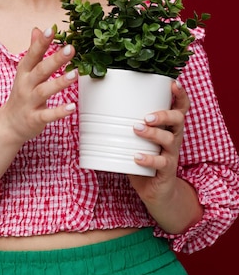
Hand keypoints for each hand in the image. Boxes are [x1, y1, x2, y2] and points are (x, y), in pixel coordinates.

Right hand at [1, 27, 76, 143]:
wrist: (9, 124)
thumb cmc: (21, 95)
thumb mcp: (24, 71)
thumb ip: (33, 51)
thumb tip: (37, 29)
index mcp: (24, 73)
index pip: (32, 55)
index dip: (41, 43)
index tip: (50, 29)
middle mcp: (26, 86)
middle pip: (40, 71)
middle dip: (55, 59)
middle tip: (70, 49)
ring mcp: (30, 103)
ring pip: (44, 91)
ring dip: (59, 83)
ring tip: (75, 74)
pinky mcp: (35, 118)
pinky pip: (47, 115)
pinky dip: (59, 111)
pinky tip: (71, 107)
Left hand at [128, 81, 193, 225]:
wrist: (156, 191)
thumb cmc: (143, 159)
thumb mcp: (136, 140)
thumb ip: (124, 124)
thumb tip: (93, 105)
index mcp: (168, 127)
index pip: (180, 107)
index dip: (180, 94)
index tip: (173, 83)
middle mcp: (173, 138)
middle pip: (178, 120)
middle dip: (164, 114)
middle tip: (147, 116)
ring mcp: (171, 154)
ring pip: (169, 139)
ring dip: (153, 133)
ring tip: (136, 129)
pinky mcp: (166, 171)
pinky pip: (161, 163)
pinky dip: (148, 159)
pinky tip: (137, 157)